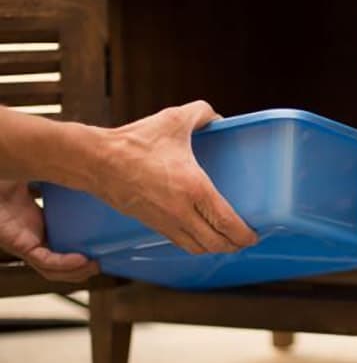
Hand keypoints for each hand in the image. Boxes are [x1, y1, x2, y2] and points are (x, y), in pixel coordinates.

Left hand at [0, 180, 98, 281]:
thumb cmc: (12, 170)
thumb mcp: (48, 174)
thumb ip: (67, 177)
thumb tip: (95, 171)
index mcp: (37, 222)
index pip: (61, 243)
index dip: (81, 250)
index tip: (103, 248)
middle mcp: (31, 235)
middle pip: (58, 262)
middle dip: (82, 268)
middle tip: (104, 262)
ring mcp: (24, 241)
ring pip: (52, 269)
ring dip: (76, 272)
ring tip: (96, 266)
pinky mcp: (18, 244)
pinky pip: (44, 261)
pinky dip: (64, 263)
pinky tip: (82, 259)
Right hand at [96, 101, 257, 254]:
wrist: (97, 161)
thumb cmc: (135, 142)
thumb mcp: (174, 120)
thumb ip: (201, 114)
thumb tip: (218, 117)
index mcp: (194, 188)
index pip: (227, 223)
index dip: (244, 235)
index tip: (254, 235)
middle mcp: (182, 212)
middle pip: (216, 244)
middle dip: (234, 245)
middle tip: (245, 240)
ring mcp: (166, 222)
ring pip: (198, 248)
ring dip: (215, 249)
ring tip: (226, 241)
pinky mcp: (151, 225)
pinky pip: (180, 243)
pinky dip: (195, 245)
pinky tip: (200, 236)